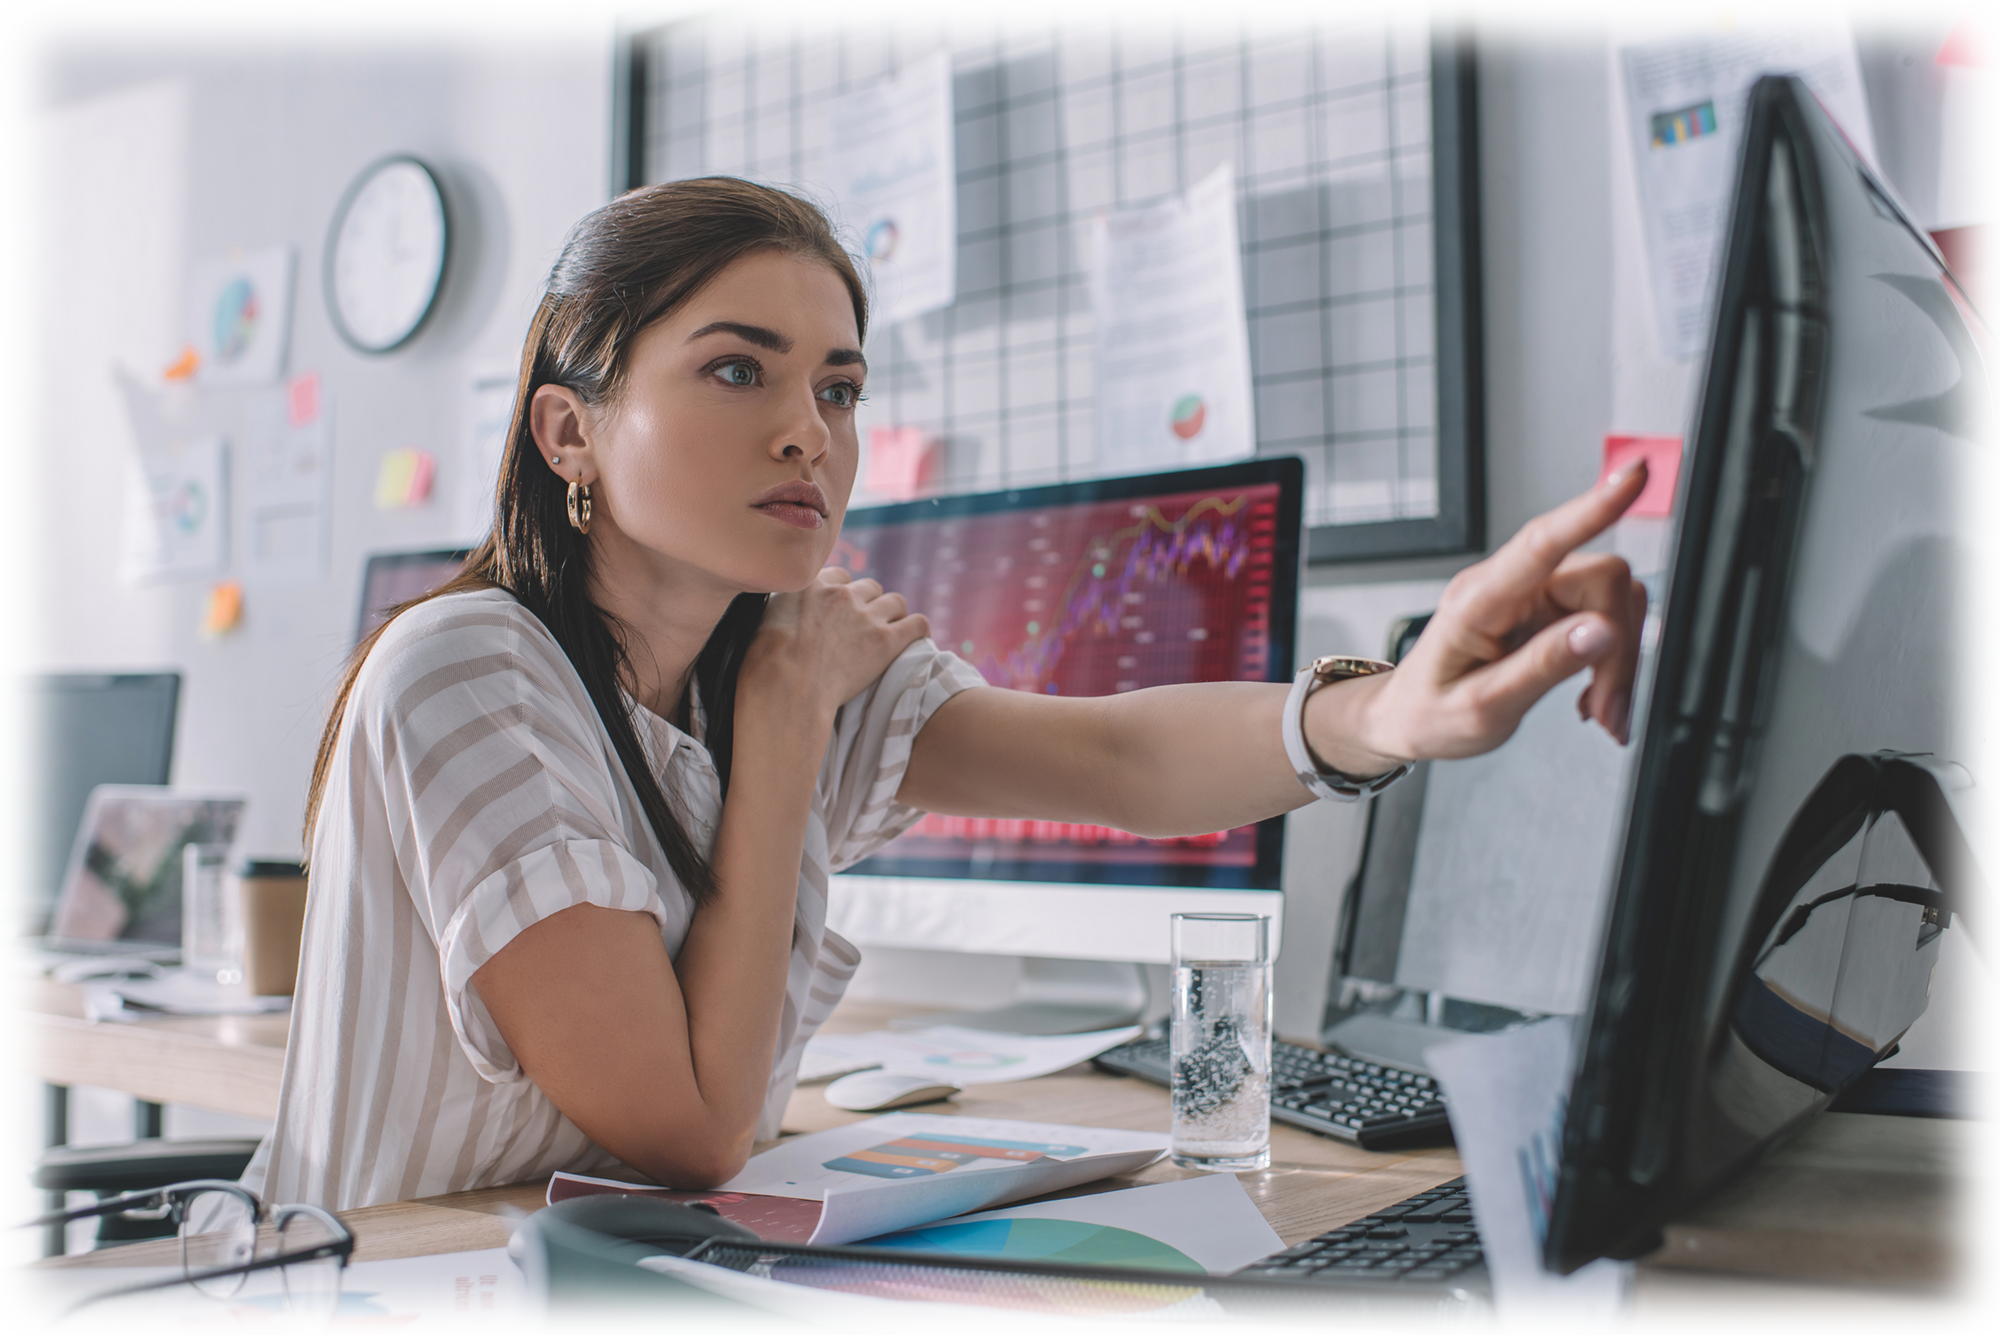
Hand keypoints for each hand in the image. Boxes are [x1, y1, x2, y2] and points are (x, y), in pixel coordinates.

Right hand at [741, 567, 931, 719]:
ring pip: (895, 602)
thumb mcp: (761, 621)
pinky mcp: (885, 641)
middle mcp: (842, 594)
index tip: (839, 613)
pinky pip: (917, 624)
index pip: (839, 578)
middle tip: (862, 628)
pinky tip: (916, 637)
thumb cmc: (764, 664)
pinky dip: (918, 629)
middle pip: (869, 587)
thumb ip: (780, 607)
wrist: (783, 688)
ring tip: (889, 633)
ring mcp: (866, 616)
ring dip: (892, 616)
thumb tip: (780, 612)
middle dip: (868, 605)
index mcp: (811, 584)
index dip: (841, 595)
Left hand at [1329, 462, 1650, 766]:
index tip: (1633, 475)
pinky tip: (1590, 693)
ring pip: (1614, 601)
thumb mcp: (1482, 708)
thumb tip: (1600, 632)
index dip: (1592, 509)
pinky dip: (1611, 661)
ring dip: (1618, 661)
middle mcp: (1509, 586)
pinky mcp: (1552, 609)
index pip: (1541, 543)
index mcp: (1478, 602)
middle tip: (1608, 708)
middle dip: (1619, 647)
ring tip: (1598, 709)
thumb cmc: (1431, 711)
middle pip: (1602, 580)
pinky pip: (1608, 619)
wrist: (1410, 718)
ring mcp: (1533, 594)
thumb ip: (1542, 667)